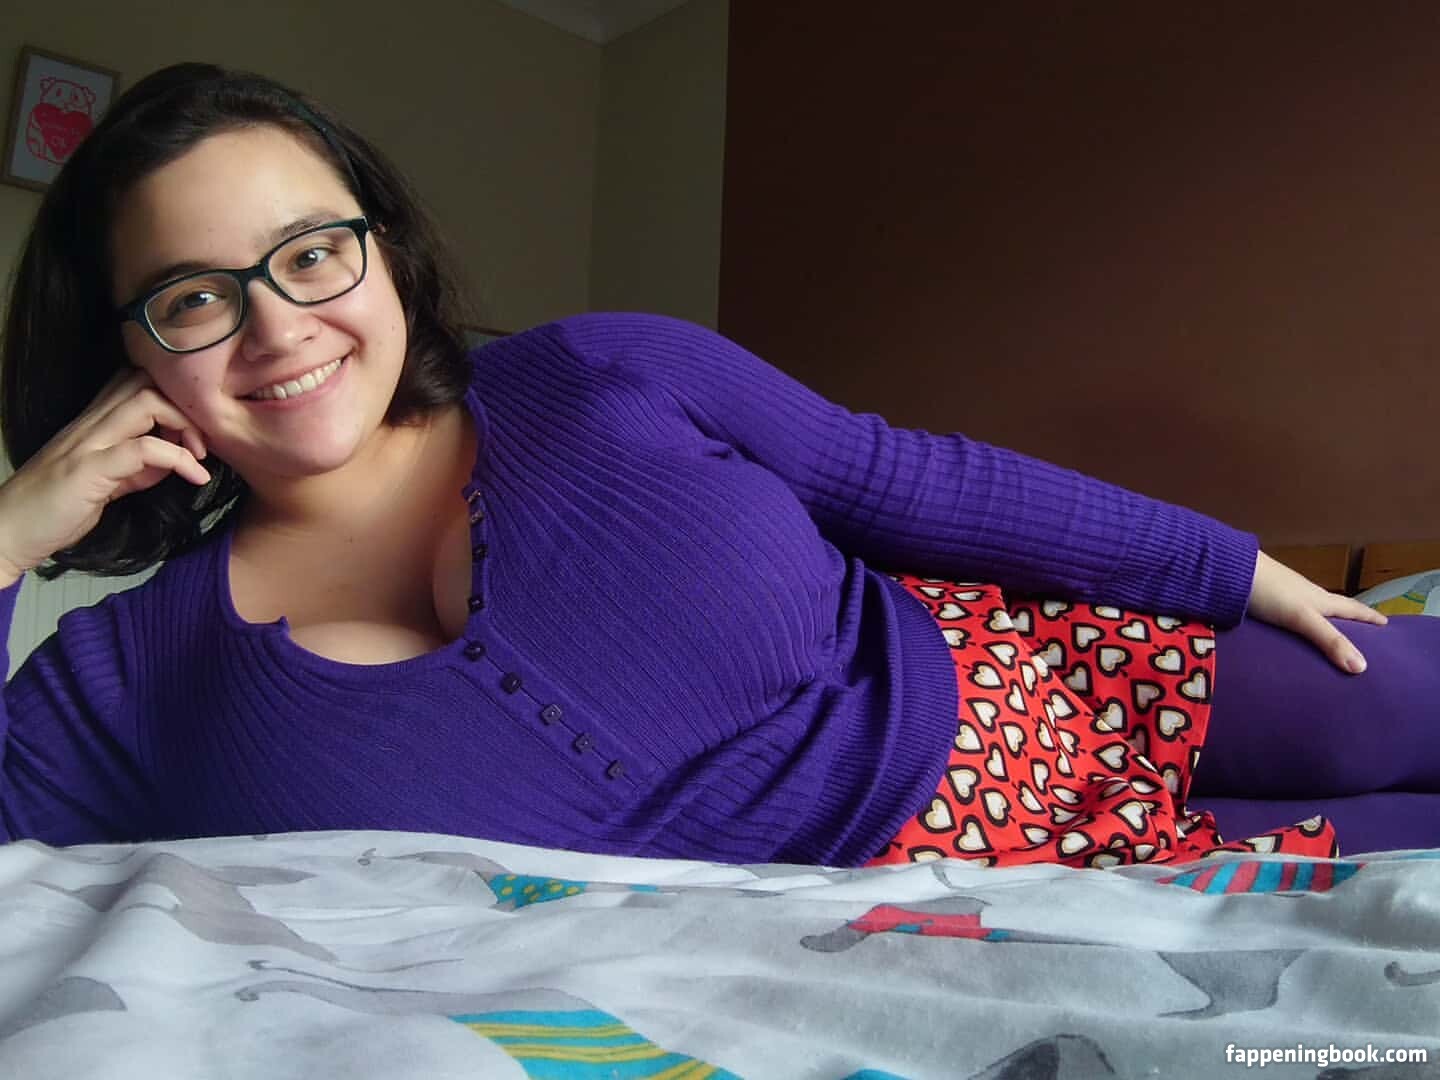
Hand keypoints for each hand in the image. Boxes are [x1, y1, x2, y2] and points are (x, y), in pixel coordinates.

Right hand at [0, 367, 209, 582]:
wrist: (8, 531)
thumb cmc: (56, 508)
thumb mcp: (108, 482)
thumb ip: (139, 466)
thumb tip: (175, 459)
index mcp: (95, 423)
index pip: (137, 382)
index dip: (174, 396)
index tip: (195, 430)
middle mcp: (91, 423)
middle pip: (146, 381)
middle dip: (185, 404)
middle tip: (203, 441)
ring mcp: (89, 442)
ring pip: (145, 402)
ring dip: (185, 425)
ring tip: (201, 457)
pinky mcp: (89, 468)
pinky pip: (143, 449)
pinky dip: (178, 459)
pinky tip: (196, 478)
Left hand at [1245, 550, 1386, 673]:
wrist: (1232, 571)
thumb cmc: (1273, 592)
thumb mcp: (1304, 618)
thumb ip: (1330, 640)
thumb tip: (1362, 667)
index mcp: (1321, 598)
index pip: (1352, 608)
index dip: (1369, 616)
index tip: (1386, 623)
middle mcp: (1307, 595)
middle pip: (1334, 608)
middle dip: (1350, 619)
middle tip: (1364, 631)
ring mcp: (1286, 596)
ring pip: (1312, 610)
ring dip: (1325, 620)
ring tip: (1331, 633)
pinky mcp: (1266, 600)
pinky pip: (1290, 613)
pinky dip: (1300, 622)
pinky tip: (1292, 630)